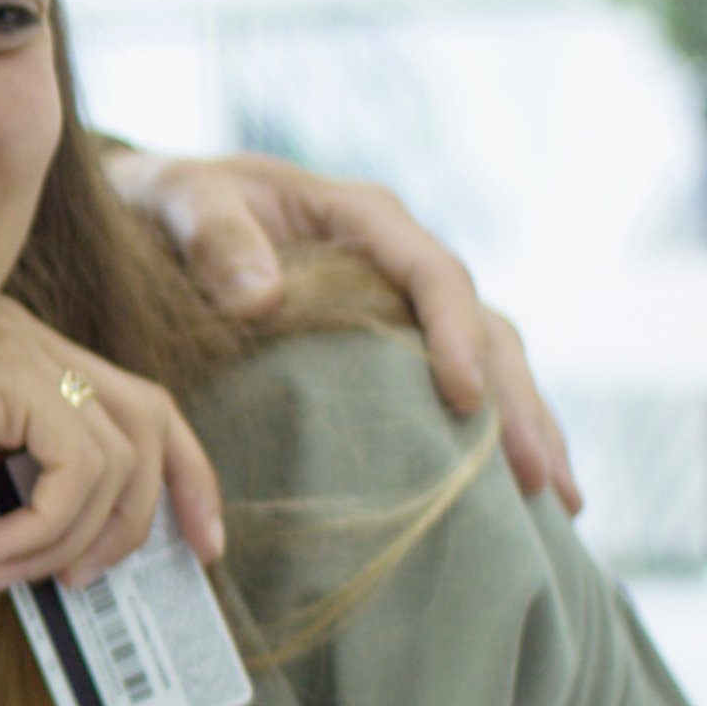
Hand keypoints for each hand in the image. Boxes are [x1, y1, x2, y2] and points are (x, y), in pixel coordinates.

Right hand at [0, 298, 223, 625]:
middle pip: (147, 412)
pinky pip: (77, 457)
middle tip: (101, 580)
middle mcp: (18, 333)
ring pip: (115, 448)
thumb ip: (68, 508)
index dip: (186, 473)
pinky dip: (51, 524)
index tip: (203, 546)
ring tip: (16, 573)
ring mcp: (6, 342)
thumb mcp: (3, 520)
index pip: (136, 402)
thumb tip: (139, 542)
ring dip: (79, 534)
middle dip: (155, 506)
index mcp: (19, 360)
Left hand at [101, 147, 581, 512]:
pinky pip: (451, 392)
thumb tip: (261, 296)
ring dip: (523, 429)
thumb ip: (212, 235)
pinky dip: (483, 441)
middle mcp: (398, 261)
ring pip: (487, 364)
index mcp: (364, 218)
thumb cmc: (167, 202)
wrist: (151, 214)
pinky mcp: (386, 351)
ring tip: (556, 505)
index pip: (434, 275)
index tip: (462, 397)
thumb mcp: (177, 199)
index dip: (456, 335)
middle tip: (543, 482)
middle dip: (518, 404)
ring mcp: (400, 308)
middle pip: (484, 328)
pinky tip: (510, 500)